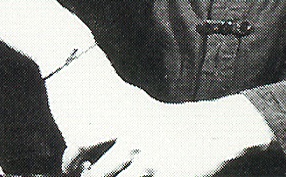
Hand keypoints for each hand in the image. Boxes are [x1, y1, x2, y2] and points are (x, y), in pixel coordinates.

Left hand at [71, 94, 273, 176]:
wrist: (216, 130)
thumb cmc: (177, 123)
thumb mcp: (145, 114)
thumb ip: (121, 125)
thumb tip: (97, 136)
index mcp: (124, 122)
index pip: (82, 142)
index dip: (70, 160)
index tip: (69, 170)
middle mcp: (131, 140)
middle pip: (95, 173)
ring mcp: (146, 161)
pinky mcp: (160, 175)